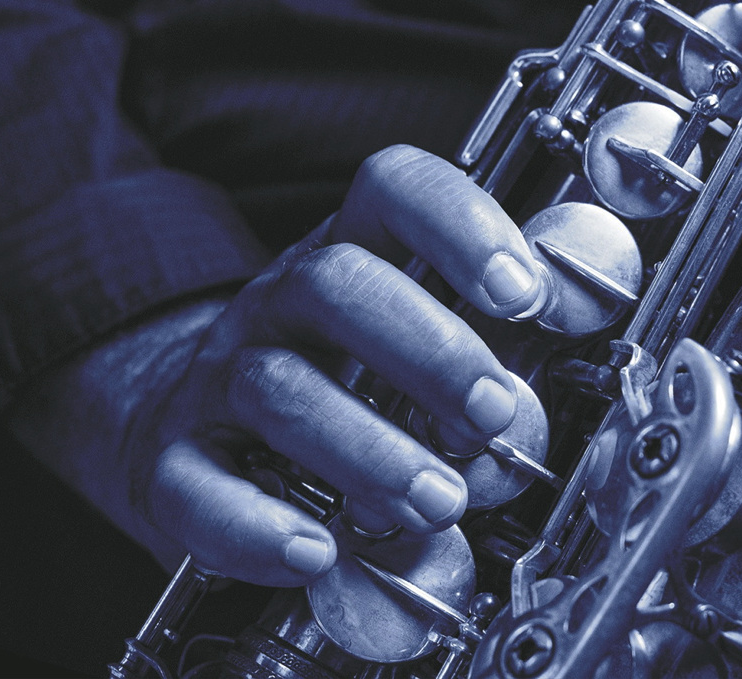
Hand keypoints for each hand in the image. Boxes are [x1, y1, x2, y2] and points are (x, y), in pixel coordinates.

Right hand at [10, 145, 551, 584]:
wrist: (184, 431)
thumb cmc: (334, 381)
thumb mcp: (416, 339)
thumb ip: (495, 343)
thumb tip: (567, 356)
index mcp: (350, 252)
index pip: (393, 191)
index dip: (462, 227)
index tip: (525, 294)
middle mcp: (279, 303)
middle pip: (336, 284)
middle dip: (430, 352)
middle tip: (493, 414)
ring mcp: (221, 379)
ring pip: (279, 389)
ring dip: (371, 451)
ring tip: (437, 500)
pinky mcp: (175, 465)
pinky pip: (202, 489)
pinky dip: (261, 526)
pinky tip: (318, 550)